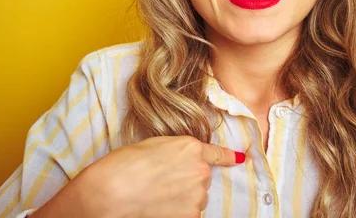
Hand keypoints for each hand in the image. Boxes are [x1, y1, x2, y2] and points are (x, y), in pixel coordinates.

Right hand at [33, 135, 244, 217]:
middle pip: (202, 178)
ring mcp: (197, 194)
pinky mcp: (191, 214)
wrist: (115, 190)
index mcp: (191, 147)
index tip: (240, 158)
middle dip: (188, 180)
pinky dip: (179, 211)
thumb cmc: (127, 163)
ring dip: (184, 197)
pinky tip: (161, 206)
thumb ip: (178, 151)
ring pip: (196, 197)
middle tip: (162, 181)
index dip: (229, 156)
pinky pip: (190, 213)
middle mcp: (201, 170)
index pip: (218, 154)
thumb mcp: (155, 145)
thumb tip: (185, 161)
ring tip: (158, 194)